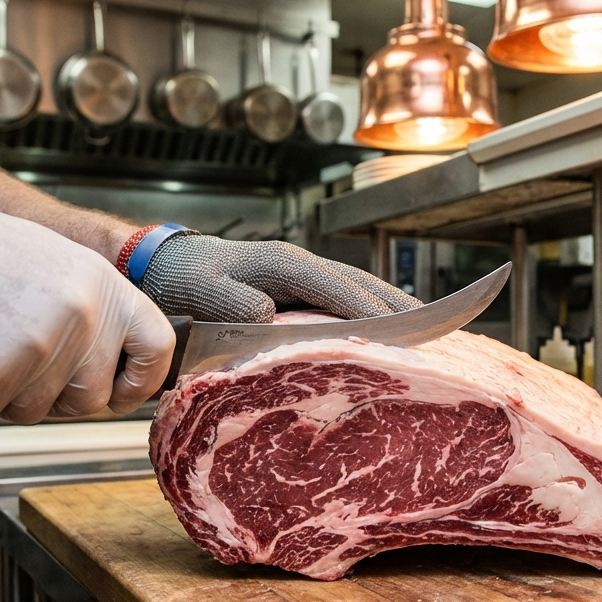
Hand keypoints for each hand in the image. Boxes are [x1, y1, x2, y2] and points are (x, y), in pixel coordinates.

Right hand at [0, 165, 173, 425]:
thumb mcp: (53, 263)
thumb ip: (92, 311)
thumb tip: (114, 361)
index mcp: (102, 286)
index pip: (156, 349)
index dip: (139, 381)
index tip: (119, 390)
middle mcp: (80, 317)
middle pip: (91, 399)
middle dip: (53, 394)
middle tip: (13, 357)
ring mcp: (37, 349)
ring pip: (34, 413)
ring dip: (0, 393)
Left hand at [138, 235, 421, 322]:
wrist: (160, 267)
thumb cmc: (179, 283)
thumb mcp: (200, 293)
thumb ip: (232, 303)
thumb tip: (272, 317)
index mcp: (282, 264)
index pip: (340, 290)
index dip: (374, 313)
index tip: (403, 337)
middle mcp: (300, 265)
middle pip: (363, 285)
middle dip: (402, 308)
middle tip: (441, 335)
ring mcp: (302, 275)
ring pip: (359, 289)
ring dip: (395, 308)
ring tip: (431, 333)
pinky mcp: (298, 289)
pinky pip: (345, 298)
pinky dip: (373, 310)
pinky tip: (389, 330)